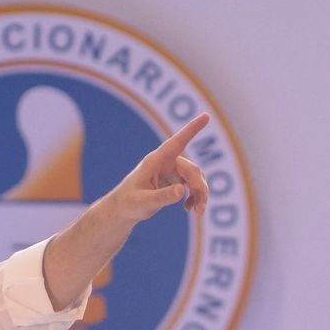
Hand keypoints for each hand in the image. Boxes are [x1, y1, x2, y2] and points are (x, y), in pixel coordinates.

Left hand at [95, 113, 210, 227]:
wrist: (123, 209)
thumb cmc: (129, 203)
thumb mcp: (144, 202)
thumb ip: (162, 196)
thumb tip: (181, 190)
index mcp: (155, 161)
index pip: (176, 142)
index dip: (192, 129)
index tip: (206, 116)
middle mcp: (166, 162)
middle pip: (192, 170)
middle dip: (199, 189)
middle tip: (200, 211)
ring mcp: (171, 170)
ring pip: (196, 177)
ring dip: (200, 195)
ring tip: (198, 213)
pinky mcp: (174, 179)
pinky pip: (193, 184)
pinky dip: (195, 197)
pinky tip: (189, 209)